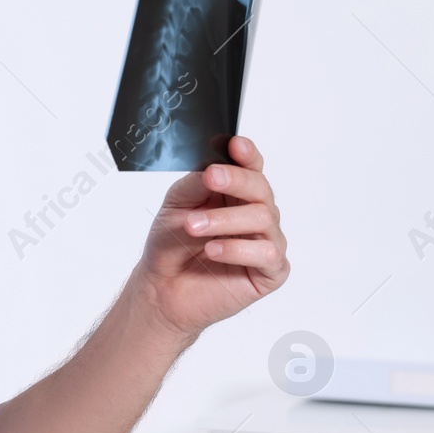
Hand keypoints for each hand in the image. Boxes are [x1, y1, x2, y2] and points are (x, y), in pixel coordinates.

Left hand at [130, 136, 289, 342]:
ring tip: (193, 226)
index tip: (235, 145)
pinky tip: (212, 250)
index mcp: (236, 194)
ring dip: (225, 219)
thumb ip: (196, 184)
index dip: (248, 154)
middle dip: (235, 180)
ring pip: (263, 217)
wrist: (162, 287)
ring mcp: (267, 241)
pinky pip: (266, 253)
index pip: (252, 167)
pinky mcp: (271, 271)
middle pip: (261, 188)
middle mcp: (257, 214)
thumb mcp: (176, 206)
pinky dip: (236, 249)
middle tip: (211, 179)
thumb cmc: (172, 245)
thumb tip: (214, 168)